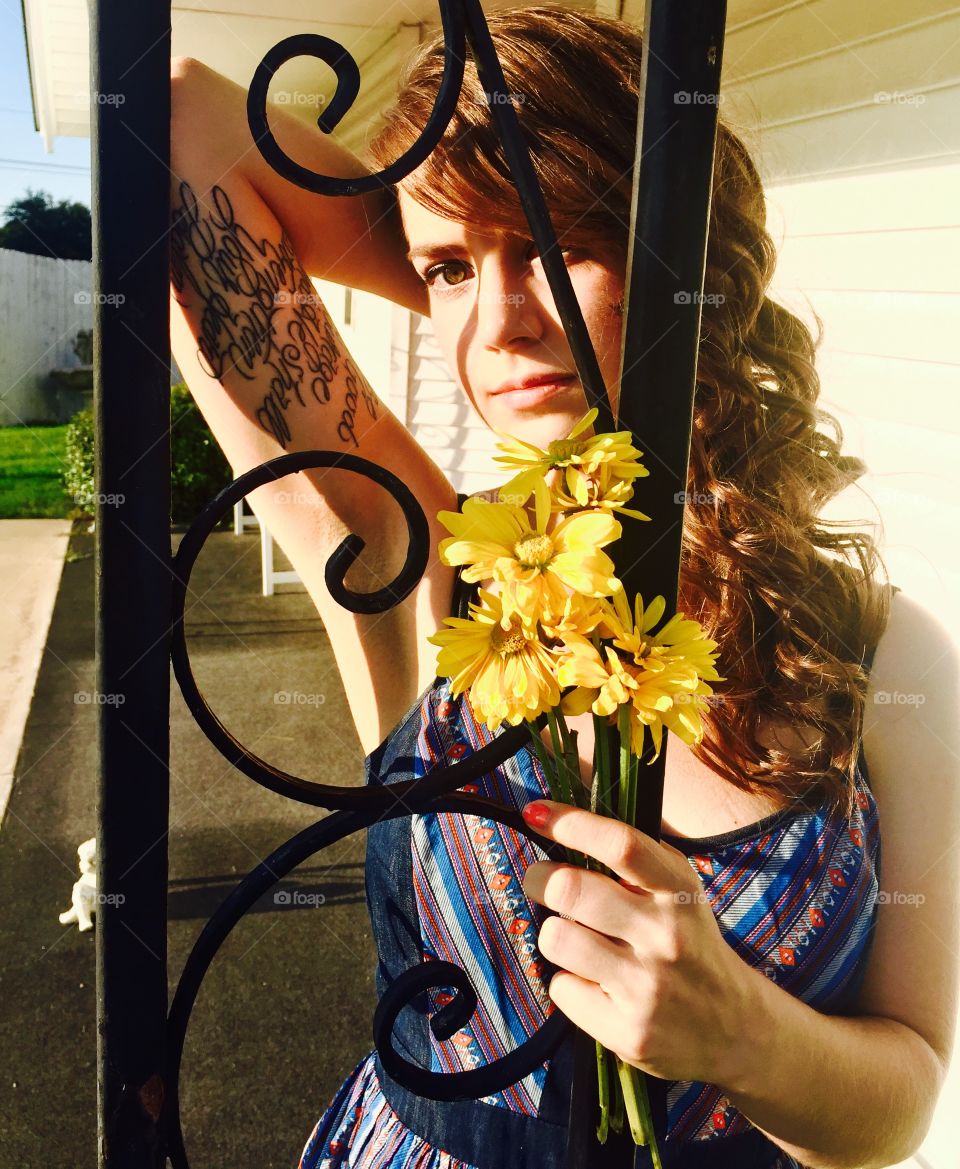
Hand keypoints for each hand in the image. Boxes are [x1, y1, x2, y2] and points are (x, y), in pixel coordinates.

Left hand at [519, 799, 751, 1085]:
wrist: (736, 1027)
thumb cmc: (690, 943)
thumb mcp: (679, 891)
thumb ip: (635, 860)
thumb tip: (565, 821)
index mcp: (678, 891)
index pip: (621, 845)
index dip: (571, 824)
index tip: (536, 814)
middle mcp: (665, 936)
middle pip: (571, 889)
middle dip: (539, 878)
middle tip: (539, 880)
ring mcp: (647, 987)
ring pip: (557, 938)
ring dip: (554, 933)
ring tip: (575, 939)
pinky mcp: (628, 1032)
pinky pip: (562, 988)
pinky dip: (569, 982)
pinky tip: (595, 985)